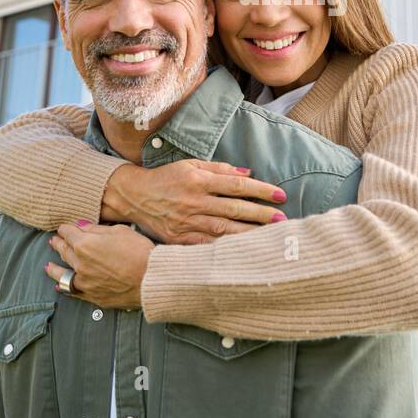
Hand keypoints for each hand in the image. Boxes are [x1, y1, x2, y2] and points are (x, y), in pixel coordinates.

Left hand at [45, 221, 152, 309]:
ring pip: (62, 274)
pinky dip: (64, 287)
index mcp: (85, 244)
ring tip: (48, 266)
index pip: (68, 233)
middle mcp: (80, 264)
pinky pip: (73, 292)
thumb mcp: (120, 231)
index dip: (66, 228)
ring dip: (54, 268)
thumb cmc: (139, 252)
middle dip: (59, 244)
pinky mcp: (93, 296)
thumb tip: (81, 226)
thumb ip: (97, 229)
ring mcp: (85, 282)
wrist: (151, 279)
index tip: (65, 228)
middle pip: (64, 251)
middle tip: (54, 241)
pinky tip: (59, 286)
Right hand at [101, 160, 287, 244]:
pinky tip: (243, 252)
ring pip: (223, 230)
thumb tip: (248, 174)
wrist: (134, 196)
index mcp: (199, 180)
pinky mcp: (179, 239)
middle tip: (282, 220)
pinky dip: (225, 249)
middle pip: (234, 209)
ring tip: (270, 237)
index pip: (236, 185)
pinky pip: (206, 246)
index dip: (261, 190)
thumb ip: (220, 168)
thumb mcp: (191, 165)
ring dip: (249, 234)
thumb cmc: (167, 178)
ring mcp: (186, 222)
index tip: (280, 195)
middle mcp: (194, 201)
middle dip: (261, 215)